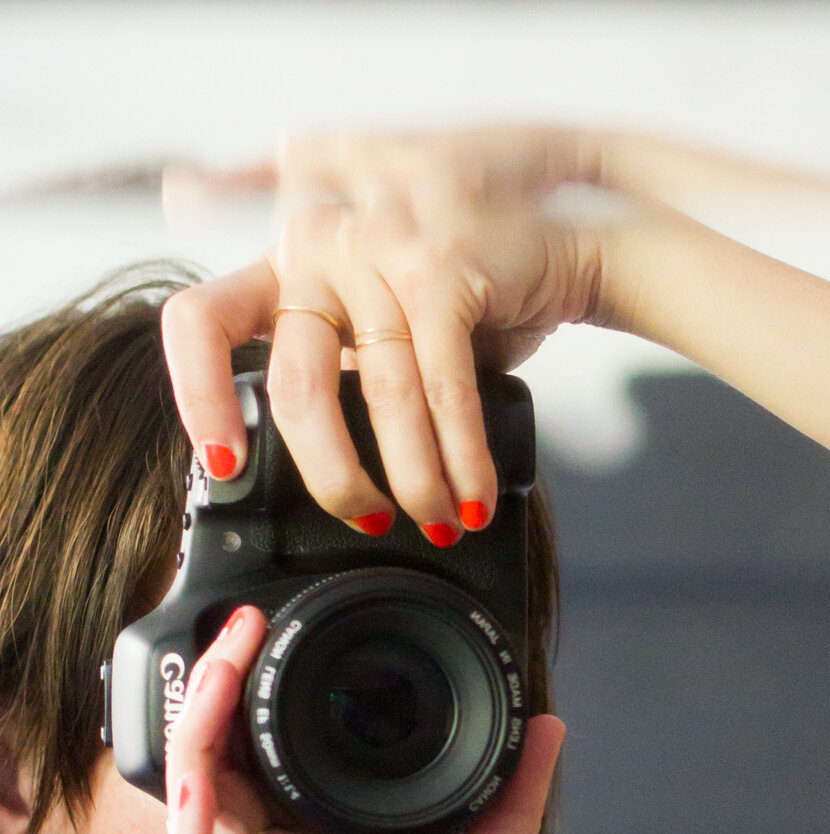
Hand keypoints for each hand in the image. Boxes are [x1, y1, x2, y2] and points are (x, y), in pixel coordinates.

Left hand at [161, 127, 619, 536]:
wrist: (557, 244)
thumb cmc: (467, 294)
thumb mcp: (381, 321)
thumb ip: (341, 371)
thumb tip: (327, 471)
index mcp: (287, 262)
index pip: (202, 321)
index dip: (199, 396)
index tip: (226, 462)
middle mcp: (317, 244)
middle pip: (296, 387)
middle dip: (335, 477)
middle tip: (368, 517)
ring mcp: (378, 250)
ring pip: (381, 398)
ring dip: (415, 481)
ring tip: (437, 521)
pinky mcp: (442, 268)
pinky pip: (444, 392)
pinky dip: (462, 460)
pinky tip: (471, 498)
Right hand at [164, 604, 564, 833]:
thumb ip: (510, 808)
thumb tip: (546, 728)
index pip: (285, 761)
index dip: (271, 697)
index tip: (293, 629)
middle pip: (231, 766)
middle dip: (225, 686)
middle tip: (248, 618)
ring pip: (202, 799)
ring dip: (203, 723)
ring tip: (230, 649)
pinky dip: (197, 813)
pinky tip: (205, 763)